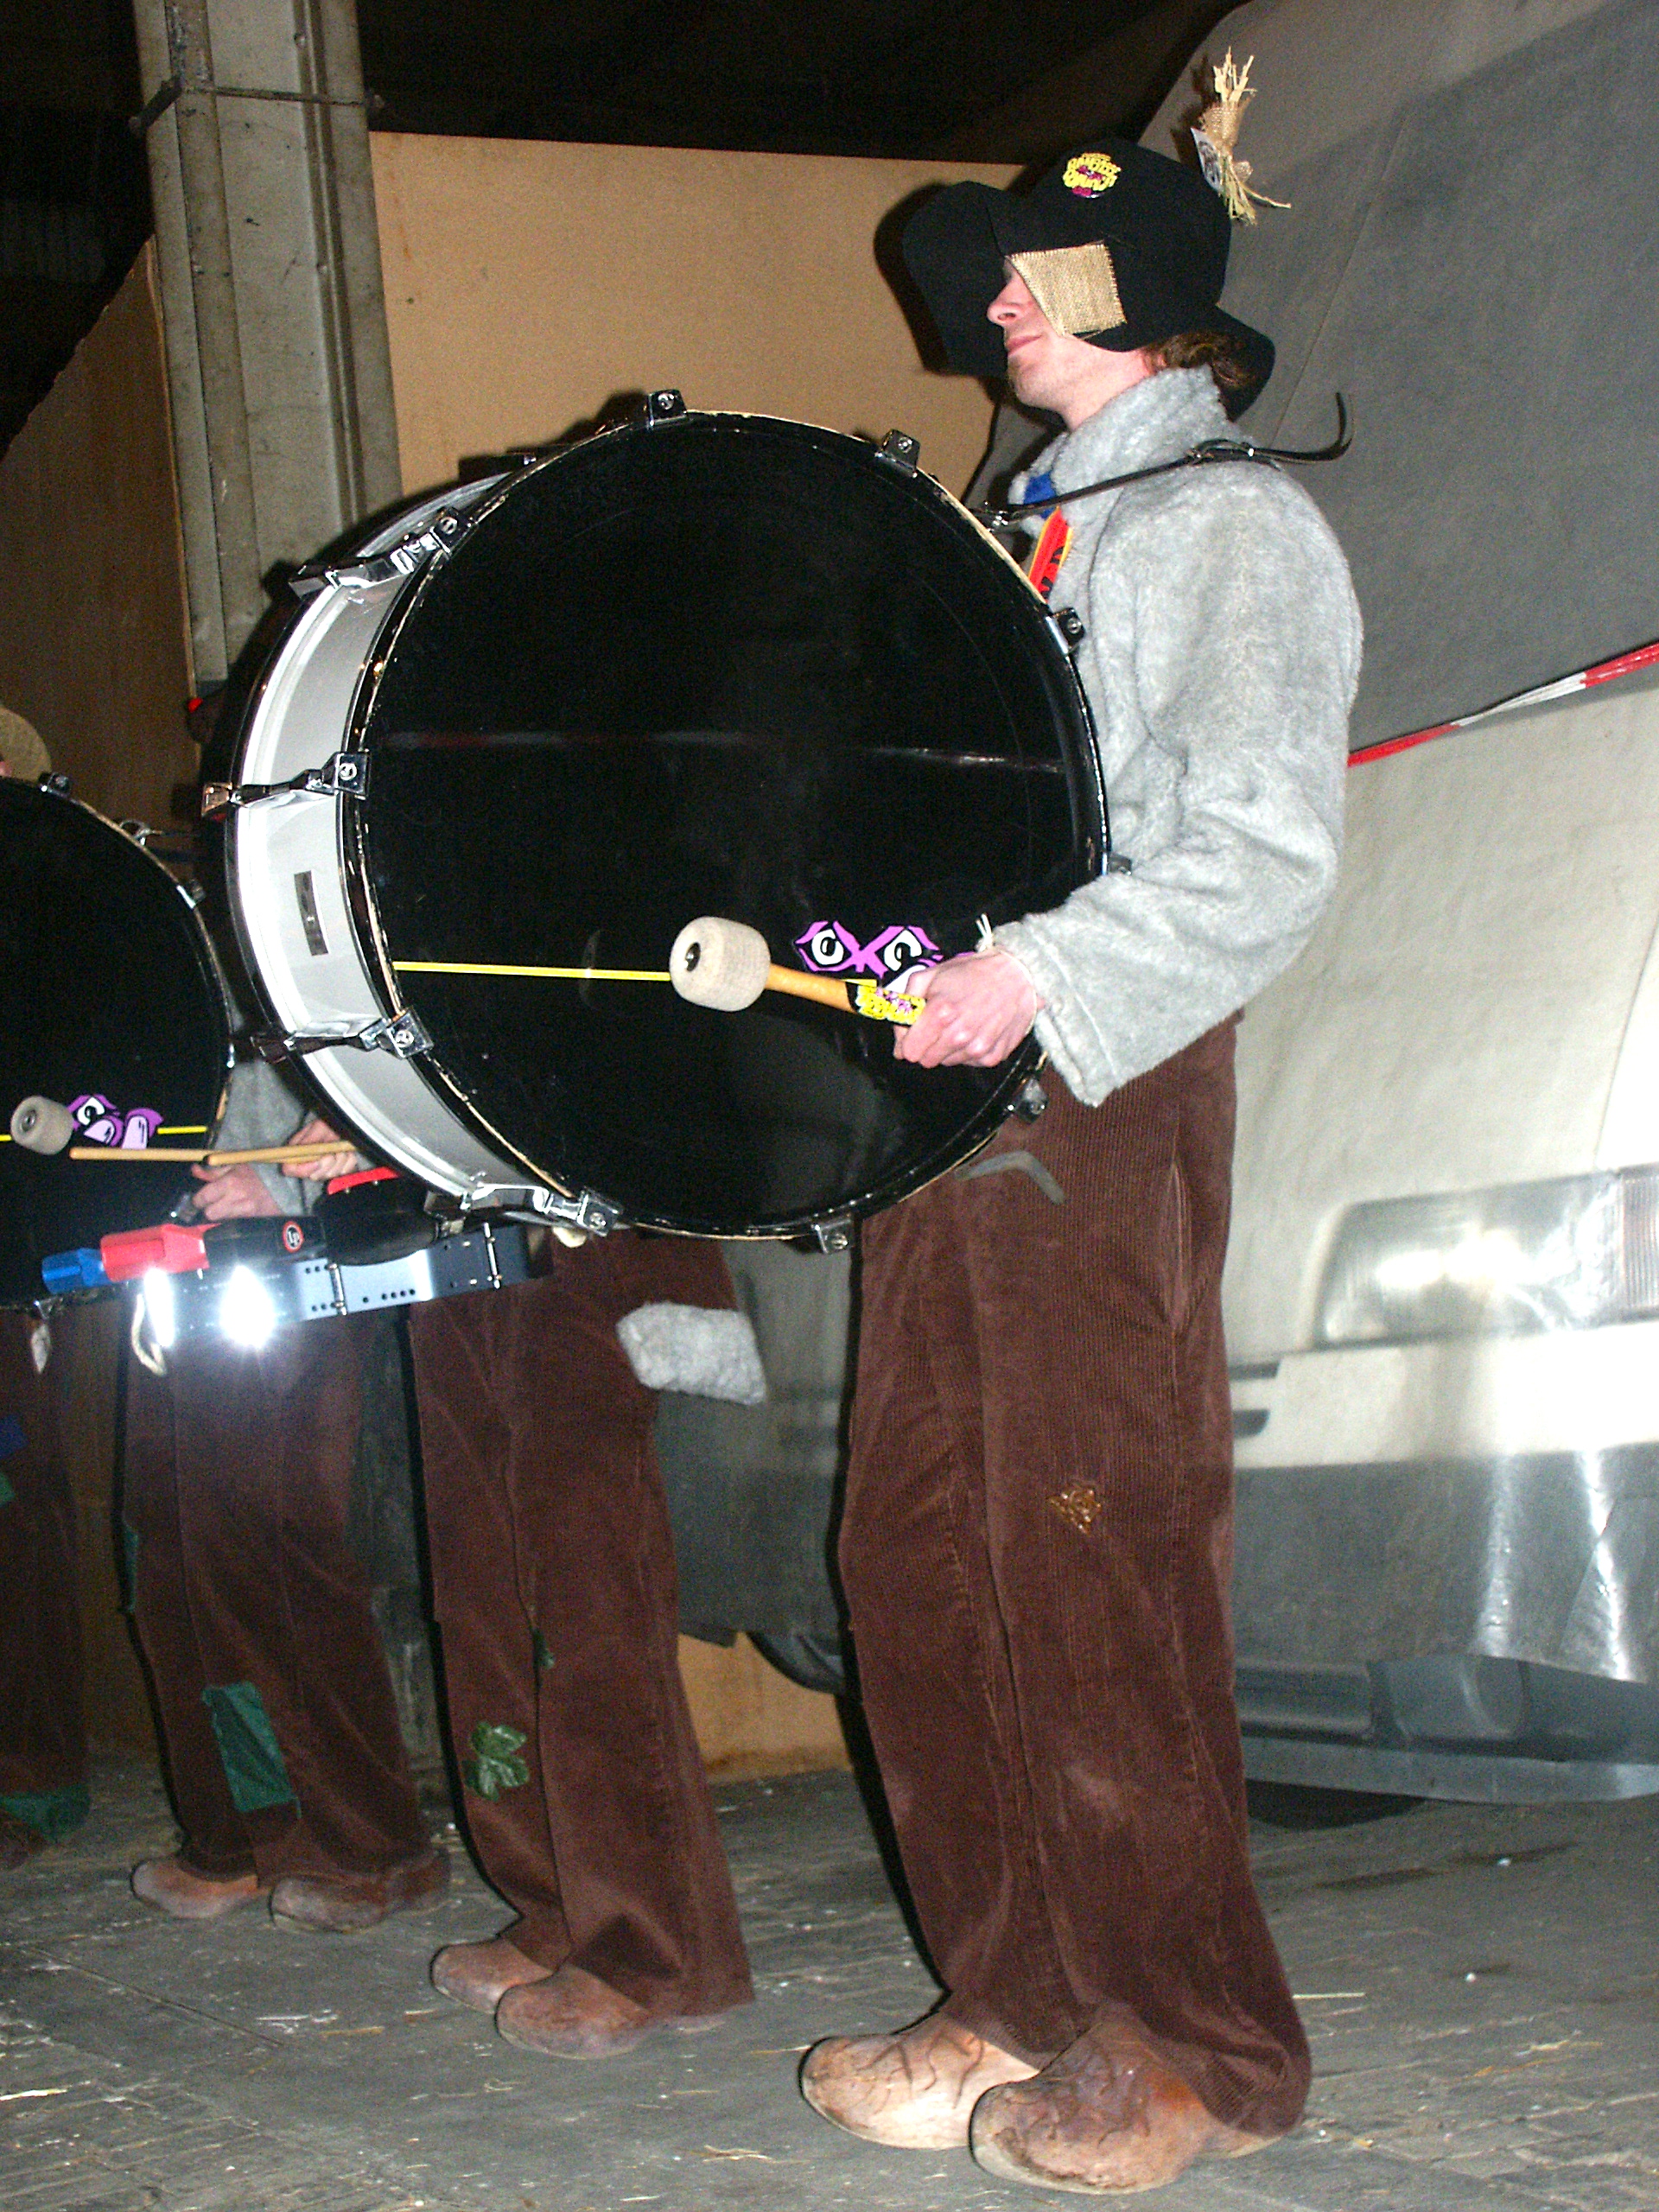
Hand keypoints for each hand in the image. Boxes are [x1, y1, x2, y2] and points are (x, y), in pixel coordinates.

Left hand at [189, 1162, 281, 1219]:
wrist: (282, 1184)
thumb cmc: (256, 1172)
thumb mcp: (234, 1166)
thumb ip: (212, 1171)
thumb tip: (194, 1170)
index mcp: (229, 1182)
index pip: (202, 1198)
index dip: (198, 1200)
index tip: (200, 1198)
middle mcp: (235, 1198)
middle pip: (209, 1213)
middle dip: (209, 1208)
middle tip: (213, 1203)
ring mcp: (245, 1210)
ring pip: (220, 1219)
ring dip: (220, 1213)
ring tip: (227, 1205)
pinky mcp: (252, 1218)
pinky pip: (233, 1221)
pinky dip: (232, 1216)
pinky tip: (238, 1209)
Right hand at [282, 1116, 363, 1181]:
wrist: (341, 1125)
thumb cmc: (326, 1125)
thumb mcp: (317, 1127)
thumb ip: (310, 1138)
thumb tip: (304, 1149)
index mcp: (297, 1153)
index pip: (290, 1170)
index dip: (302, 1170)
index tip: (316, 1162)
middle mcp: (309, 1164)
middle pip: (314, 1176)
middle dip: (326, 1164)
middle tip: (331, 1152)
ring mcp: (325, 1169)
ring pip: (331, 1174)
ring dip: (339, 1160)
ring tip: (340, 1148)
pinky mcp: (339, 1169)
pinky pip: (345, 1171)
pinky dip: (349, 1161)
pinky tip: (347, 1152)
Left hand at [893, 950, 1038, 1068]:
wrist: (1017, 974)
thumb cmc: (973, 973)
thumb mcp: (930, 976)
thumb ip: (906, 1004)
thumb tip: (898, 1039)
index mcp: (939, 1013)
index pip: (910, 1051)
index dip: (907, 1043)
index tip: (914, 1034)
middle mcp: (959, 1034)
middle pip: (927, 1060)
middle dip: (928, 1045)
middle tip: (940, 1025)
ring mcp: (978, 1047)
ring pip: (948, 1062)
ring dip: (949, 1047)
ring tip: (962, 1023)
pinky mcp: (994, 1055)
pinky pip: (970, 1063)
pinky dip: (969, 1050)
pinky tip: (977, 1030)